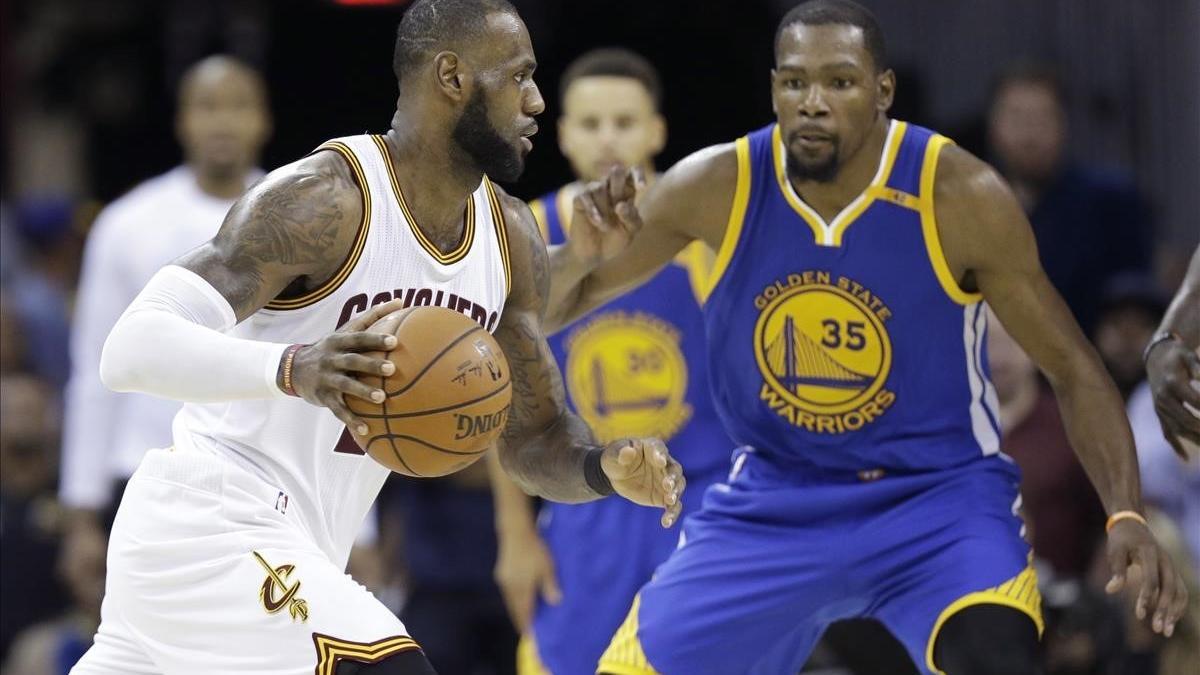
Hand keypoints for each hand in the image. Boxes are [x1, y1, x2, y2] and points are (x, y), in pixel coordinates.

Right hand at [288, 299, 407, 434]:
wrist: (293, 368)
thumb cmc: (331, 347)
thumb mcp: (346, 330)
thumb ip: (372, 317)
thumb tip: (400, 301)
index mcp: (338, 341)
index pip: (358, 338)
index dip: (375, 339)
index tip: (394, 341)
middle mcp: (331, 358)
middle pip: (352, 361)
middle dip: (370, 365)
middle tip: (391, 370)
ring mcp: (326, 379)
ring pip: (345, 386)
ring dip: (362, 393)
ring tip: (381, 399)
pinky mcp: (323, 397)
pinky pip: (338, 410)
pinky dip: (351, 420)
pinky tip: (366, 429)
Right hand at [494, 527, 560, 631]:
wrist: (515, 532)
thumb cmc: (535, 550)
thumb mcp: (547, 567)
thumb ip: (550, 586)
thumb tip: (555, 602)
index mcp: (522, 589)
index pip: (525, 612)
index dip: (527, 625)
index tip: (530, 635)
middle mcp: (510, 588)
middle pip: (515, 610)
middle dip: (520, 620)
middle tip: (525, 631)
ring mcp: (504, 581)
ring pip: (510, 602)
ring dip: (516, 611)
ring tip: (523, 618)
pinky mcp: (501, 574)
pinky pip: (508, 594)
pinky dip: (513, 601)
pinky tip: (518, 600)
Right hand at [568, 165, 645, 264]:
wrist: (594, 255)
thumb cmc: (615, 240)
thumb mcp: (630, 232)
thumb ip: (632, 218)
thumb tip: (620, 205)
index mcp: (627, 192)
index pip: (633, 172)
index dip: (638, 175)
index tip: (642, 188)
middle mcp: (610, 188)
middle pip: (617, 171)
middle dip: (618, 190)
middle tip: (617, 209)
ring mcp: (593, 192)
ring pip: (599, 187)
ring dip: (605, 209)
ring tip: (605, 227)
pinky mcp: (579, 200)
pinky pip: (585, 196)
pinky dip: (593, 210)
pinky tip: (597, 222)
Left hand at [602, 438, 684, 526]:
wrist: (615, 476)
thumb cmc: (615, 459)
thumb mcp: (613, 455)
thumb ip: (621, 453)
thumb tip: (628, 452)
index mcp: (652, 448)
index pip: (659, 449)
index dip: (660, 454)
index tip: (660, 461)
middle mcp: (664, 463)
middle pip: (674, 469)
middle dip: (673, 477)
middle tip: (667, 485)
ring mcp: (666, 480)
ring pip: (678, 487)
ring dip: (676, 493)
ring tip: (669, 500)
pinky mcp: (663, 496)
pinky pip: (673, 506)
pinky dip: (672, 513)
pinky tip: (666, 522)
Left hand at [1104, 518, 1188, 636]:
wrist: (1133, 524)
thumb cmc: (1121, 539)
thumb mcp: (1115, 550)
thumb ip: (1116, 570)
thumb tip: (1110, 591)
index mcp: (1151, 554)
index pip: (1152, 580)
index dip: (1146, 598)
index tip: (1139, 615)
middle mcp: (1166, 561)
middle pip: (1170, 589)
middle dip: (1165, 610)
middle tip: (1158, 630)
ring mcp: (1172, 567)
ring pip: (1180, 592)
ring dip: (1175, 612)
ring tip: (1165, 632)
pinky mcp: (1172, 572)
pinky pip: (1180, 592)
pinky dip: (1177, 607)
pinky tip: (1169, 620)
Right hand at [1145, 337, 1199, 458]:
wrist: (1156, 359)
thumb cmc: (1177, 356)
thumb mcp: (1188, 355)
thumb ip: (1198, 367)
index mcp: (1171, 383)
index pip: (1196, 401)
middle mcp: (1163, 398)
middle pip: (1187, 420)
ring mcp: (1160, 408)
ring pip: (1178, 429)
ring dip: (1196, 440)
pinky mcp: (1159, 414)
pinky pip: (1167, 432)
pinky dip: (1176, 446)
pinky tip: (1186, 459)